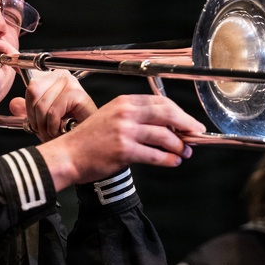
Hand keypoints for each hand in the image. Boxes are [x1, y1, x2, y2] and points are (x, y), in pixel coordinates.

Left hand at [11, 69, 96, 140]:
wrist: (87, 143)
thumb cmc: (68, 130)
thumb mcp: (42, 120)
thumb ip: (27, 110)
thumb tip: (14, 103)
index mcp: (53, 78)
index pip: (31, 86)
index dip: (30, 108)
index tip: (35, 120)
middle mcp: (63, 76)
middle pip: (33, 92)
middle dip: (36, 118)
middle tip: (44, 130)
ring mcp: (71, 83)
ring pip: (42, 105)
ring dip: (45, 126)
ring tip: (53, 132)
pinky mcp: (78, 95)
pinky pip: (52, 112)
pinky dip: (53, 127)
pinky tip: (61, 130)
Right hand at [36, 91, 205, 188]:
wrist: (68, 155)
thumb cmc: (88, 140)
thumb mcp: (111, 117)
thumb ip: (136, 118)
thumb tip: (166, 127)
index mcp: (124, 102)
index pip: (161, 102)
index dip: (180, 113)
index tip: (190, 122)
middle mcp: (126, 113)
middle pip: (167, 114)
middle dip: (187, 125)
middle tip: (196, 134)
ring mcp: (125, 131)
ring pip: (164, 136)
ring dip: (179, 146)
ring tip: (184, 153)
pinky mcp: (124, 151)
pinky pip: (155, 155)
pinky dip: (168, 160)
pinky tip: (173, 162)